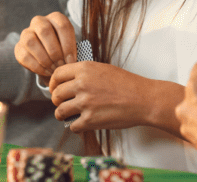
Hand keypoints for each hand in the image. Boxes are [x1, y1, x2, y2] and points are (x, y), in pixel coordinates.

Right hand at [15, 12, 77, 77]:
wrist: (51, 58)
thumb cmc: (64, 51)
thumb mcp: (71, 47)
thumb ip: (72, 51)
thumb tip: (73, 64)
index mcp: (56, 18)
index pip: (62, 26)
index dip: (68, 44)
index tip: (72, 60)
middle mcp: (39, 21)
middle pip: (45, 31)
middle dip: (55, 51)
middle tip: (62, 65)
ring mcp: (26, 33)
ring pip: (31, 42)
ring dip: (44, 59)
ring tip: (54, 70)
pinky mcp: (18, 47)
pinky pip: (24, 55)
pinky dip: (36, 66)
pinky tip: (46, 72)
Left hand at [49, 62, 171, 133]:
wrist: (143, 99)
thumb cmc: (129, 85)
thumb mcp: (104, 69)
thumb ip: (86, 74)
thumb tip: (71, 81)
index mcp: (85, 69)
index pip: (57, 74)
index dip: (53, 83)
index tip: (54, 89)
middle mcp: (82, 84)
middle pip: (56, 94)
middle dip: (57, 101)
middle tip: (61, 103)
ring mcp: (85, 102)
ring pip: (60, 111)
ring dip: (62, 115)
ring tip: (67, 116)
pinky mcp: (90, 120)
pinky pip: (72, 126)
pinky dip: (75, 127)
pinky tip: (81, 124)